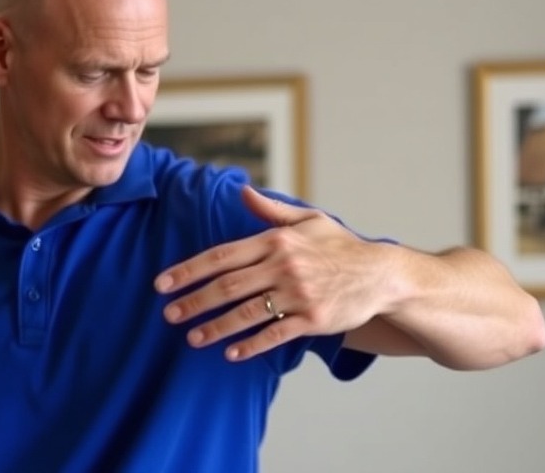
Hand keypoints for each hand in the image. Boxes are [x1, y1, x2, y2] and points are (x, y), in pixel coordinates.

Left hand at [154, 186, 391, 361]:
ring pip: (246, 313)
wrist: (381, 275)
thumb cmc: (341, 246)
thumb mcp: (308, 219)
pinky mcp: (313, 320)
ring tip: (192, 337)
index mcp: (276, 242)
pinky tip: (231, 353)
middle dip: (193, 301)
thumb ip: (271, 209)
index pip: (222, 256)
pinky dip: (251, 345)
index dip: (189, 271)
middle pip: (227, 286)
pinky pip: (275, 334)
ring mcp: (298, 295)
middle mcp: (283, 267)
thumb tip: (242, 191)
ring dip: (215, 327)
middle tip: (168, 314)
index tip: (163, 283)